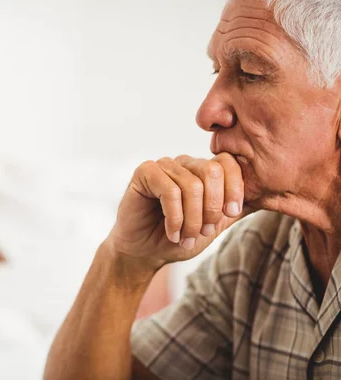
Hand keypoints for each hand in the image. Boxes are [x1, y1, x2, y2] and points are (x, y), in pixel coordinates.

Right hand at [107, 153, 253, 272]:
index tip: (231, 215)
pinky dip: (175, 217)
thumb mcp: (215, 225)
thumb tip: (273, 196)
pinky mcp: (144, 173)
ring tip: (186, 238)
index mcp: (202, 171)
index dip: (235, 189)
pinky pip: (169, 190)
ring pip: (191, 185)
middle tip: (205, 232)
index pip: (228, 163)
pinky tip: (172, 233)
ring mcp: (163, 166)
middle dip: (212, 208)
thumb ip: (236, 209)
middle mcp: (184, 164)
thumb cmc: (178, 239)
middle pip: (211, 172)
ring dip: (192, 220)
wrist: (144, 254)